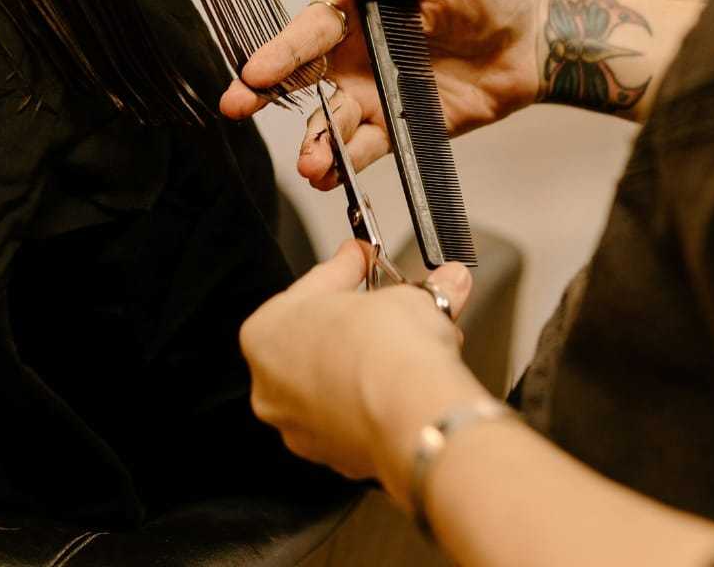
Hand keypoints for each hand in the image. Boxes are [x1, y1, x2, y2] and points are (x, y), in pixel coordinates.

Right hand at [220, 0, 543, 187]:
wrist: (531, 41)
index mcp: (358, 14)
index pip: (309, 31)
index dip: (280, 50)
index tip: (253, 70)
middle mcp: (357, 56)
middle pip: (302, 78)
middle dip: (265, 94)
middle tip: (236, 108)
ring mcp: (377, 95)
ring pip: (331, 120)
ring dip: (315, 140)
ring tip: (309, 161)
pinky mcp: (402, 127)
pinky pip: (367, 147)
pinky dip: (347, 162)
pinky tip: (331, 175)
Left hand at [240, 239, 482, 501]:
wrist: (414, 418)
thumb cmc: (388, 353)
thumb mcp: (409, 297)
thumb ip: (424, 290)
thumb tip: (447, 282)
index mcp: (266, 333)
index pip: (313, 284)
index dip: (348, 266)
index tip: (363, 256)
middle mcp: (271, 385)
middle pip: (323, 337)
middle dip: (364, 317)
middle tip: (397, 301)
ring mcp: (301, 427)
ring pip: (339, 379)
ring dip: (373, 359)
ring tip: (415, 344)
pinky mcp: (337, 457)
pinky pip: (357, 415)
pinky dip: (380, 397)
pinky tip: (409, 382)